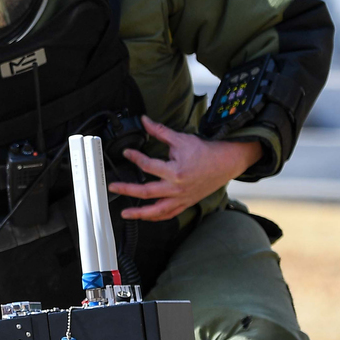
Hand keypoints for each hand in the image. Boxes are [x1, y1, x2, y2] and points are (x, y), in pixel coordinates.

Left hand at [107, 116, 262, 221]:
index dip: (135, 158)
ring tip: (125, 213)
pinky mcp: (186, 203)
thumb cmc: (204, 152)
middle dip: (127, 190)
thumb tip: (144, 121)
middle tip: (113, 187)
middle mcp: (177, 188)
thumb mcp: (181, 139)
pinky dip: (156, 218)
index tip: (126, 153)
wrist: (225, 162)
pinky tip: (146, 217)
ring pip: (157, 211)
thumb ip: (160, 131)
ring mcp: (181, 198)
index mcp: (175, 171)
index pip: (148, 166)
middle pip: (147, 192)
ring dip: (139, 213)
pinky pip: (169, 214)